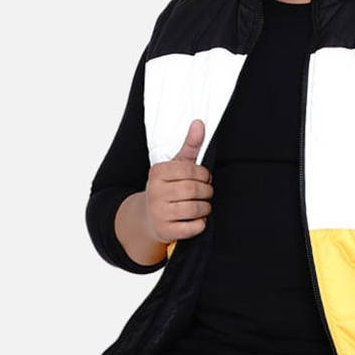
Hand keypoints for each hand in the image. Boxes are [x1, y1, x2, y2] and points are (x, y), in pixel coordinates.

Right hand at [144, 119, 213, 245]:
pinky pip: (193, 228)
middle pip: (193, 191)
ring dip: (206, 208)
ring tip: (203, 206)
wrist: (148, 217)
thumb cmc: (167, 188)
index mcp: (157, 173)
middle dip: (206, 192)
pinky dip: (200, 224)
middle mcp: (155, 192)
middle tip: (206, 193)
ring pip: (195, 209)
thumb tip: (199, 123)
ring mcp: (159, 213)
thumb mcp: (176, 166)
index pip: (190, 170)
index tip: (205, 179)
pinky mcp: (165, 231)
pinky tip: (196, 219)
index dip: (204, 175)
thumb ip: (190, 146)